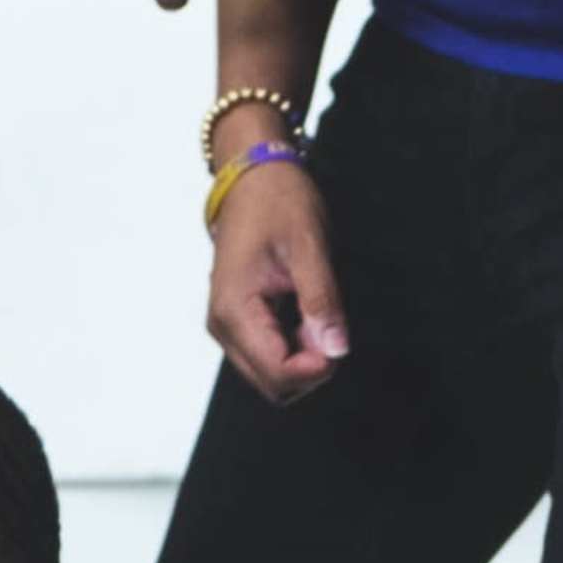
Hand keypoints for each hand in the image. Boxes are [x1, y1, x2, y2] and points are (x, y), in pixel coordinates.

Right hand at [206, 149, 349, 399]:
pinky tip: (308, 315)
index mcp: (234, 309)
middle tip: (334, 327)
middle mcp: (223, 325)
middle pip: (272, 385)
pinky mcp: (238, 321)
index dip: (316, 368)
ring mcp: (227, 325)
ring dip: (305, 358)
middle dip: (312, 369)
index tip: (338, 338)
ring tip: (320, 314)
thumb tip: (336, 349)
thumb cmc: (279, 204)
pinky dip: (296, 347)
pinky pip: (269, 354)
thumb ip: (321, 300)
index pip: (277, 373)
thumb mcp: (309, 247)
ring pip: (271, 374)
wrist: (252, 178)